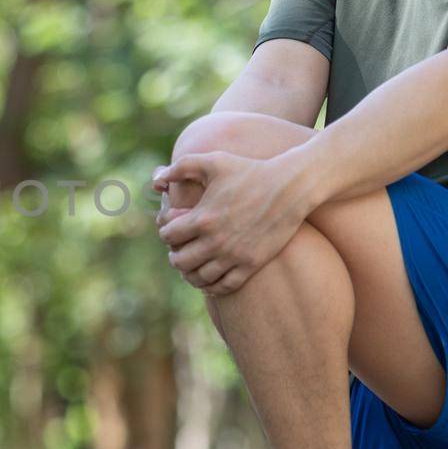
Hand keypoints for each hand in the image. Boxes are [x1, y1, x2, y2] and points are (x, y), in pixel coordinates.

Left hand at [153, 152, 312, 295]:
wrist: (290, 187)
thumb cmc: (250, 171)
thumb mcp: (213, 161)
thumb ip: (180, 167)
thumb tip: (157, 181)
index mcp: (203, 218)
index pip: (168, 236)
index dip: (165, 231)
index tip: (172, 227)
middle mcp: (216, 241)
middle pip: (180, 261)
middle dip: (174, 255)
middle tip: (177, 250)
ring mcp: (234, 255)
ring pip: (199, 278)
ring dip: (189, 273)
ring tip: (190, 265)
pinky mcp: (251, 264)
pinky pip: (224, 286)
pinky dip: (212, 287)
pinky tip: (208, 280)